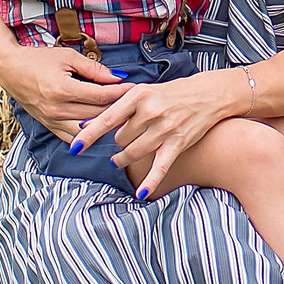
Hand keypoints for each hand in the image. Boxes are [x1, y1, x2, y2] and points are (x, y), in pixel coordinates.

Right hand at [0, 38, 128, 139]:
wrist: (10, 70)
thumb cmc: (39, 60)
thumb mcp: (68, 57)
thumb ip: (95, 69)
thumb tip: (119, 78)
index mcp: (63, 90)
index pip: (102, 96)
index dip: (122, 92)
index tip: (136, 88)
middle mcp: (57, 109)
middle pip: (97, 114)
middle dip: (119, 108)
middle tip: (135, 103)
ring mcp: (52, 120)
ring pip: (87, 130)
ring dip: (106, 124)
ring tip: (122, 116)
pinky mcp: (48, 126)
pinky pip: (73, 138)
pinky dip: (88, 135)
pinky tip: (101, 128)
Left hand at [76, 71, 233, 194]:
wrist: (209, 95)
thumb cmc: (173, 93)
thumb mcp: (145, 91)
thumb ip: (121, 107)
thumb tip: (89, 124)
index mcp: (139, 96)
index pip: (107, 119)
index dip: (88, 135)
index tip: (74, 147)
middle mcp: (151, 112)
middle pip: (120, 138)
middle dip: (119, 140)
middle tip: (126, 136)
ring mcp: (165, 129)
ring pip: (132, 152)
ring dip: (123, 158)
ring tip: (120, 158)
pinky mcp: (177, 143)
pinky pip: (160, 166)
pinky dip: (150, 181)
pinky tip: (141, 192)